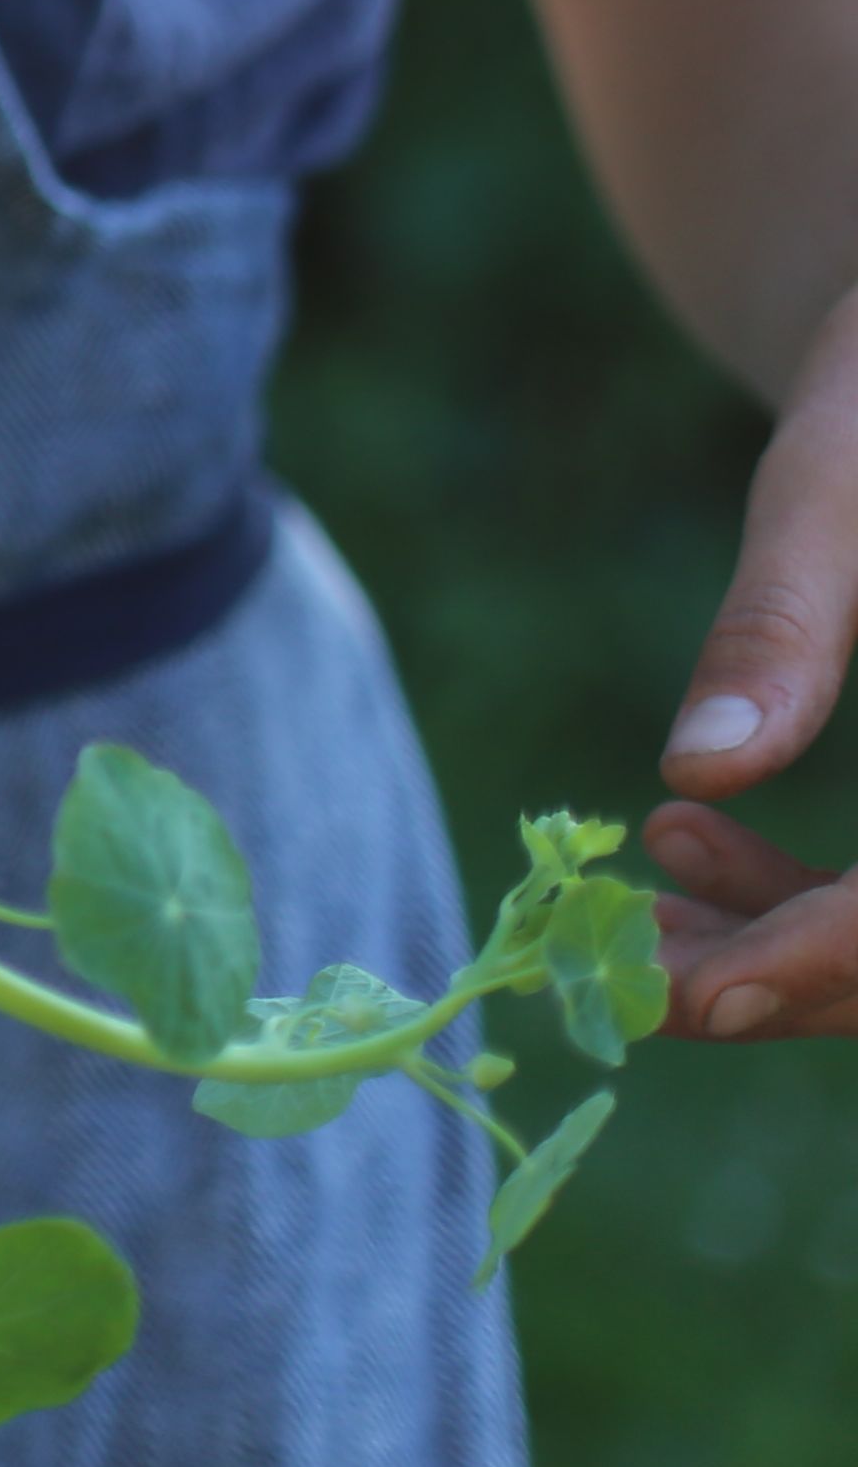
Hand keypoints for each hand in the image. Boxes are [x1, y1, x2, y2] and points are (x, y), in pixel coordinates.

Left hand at [646, 286, 857, 1040]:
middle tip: (630, 962)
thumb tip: (693, 768)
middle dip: (801, 979)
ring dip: (802, 947)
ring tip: (640, 905)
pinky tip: (688, 840)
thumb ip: (786, 618)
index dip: (835, 961)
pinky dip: (828, 896)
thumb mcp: (843, 466)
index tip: (691, 1000)